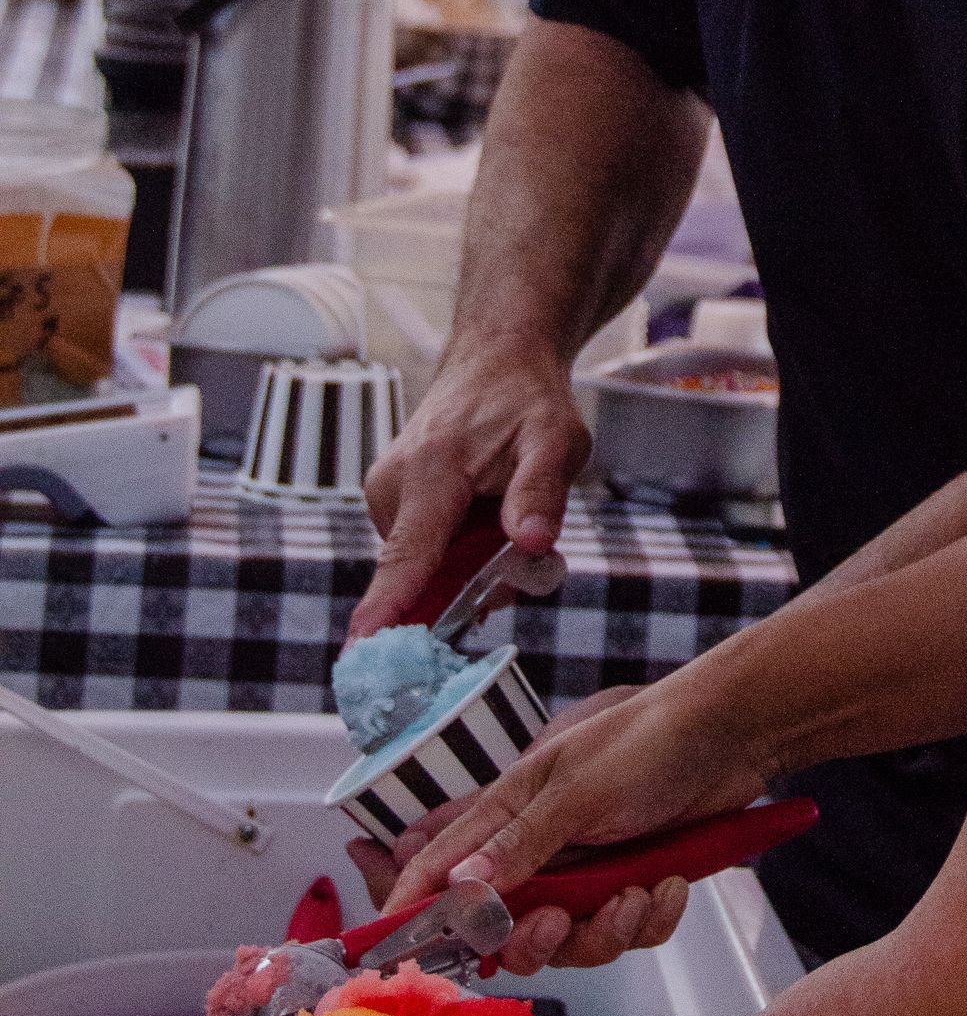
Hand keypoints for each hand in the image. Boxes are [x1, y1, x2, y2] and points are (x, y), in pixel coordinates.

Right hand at [353, 338, 589, 634]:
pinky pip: (423, 554)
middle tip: (524, 549)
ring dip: (470, 567)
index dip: (388, 608)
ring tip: (506, 518)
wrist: (495, 363)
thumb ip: (541, 492)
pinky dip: (457, 553)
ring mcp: (385, 496)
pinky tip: (484, 520)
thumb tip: (534, 543)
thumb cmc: (527, 401)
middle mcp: (393, 487)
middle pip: (423, 576)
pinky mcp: (389, 504)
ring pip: (426, 569)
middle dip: (473, 586)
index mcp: (432, 472)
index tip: (361, 652)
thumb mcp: (556, 440)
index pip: (407, 555)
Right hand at [383, 675, 768, 968]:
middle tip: (559, 921)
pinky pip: (625, 933)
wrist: (732, 735)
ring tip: (636, 895)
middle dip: (534, 940)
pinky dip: (649, 920)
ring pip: (571, 941)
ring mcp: (587, 870)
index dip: (414, 908)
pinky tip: (669, 886)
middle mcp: (540, 848)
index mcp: (509, 811)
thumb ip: (520, 841)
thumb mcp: (578, 789)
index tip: (398, 947)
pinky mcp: (630, 884)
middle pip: (507, 929)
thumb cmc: (648, 740)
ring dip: (604, 930)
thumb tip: (458, 886)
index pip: (442, 867)